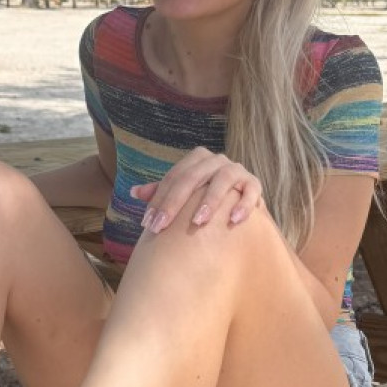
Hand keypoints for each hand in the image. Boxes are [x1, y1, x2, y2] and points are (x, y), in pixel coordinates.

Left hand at [129, 147, 262, 233]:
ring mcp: (236, 170)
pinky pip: (251, 191)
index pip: (173, 178)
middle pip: (192, 177)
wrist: (240, 197)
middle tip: (162, 227)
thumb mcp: (184, 192)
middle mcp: (216, 161)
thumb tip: (133, 192)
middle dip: (175, 203)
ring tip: (198, 222)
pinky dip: (244, 204)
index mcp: (197, 160)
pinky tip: (234, 220)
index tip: (148, 225)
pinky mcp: (254, 184)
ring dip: (210, 201)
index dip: (158, 201)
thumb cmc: (204, 196)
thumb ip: (161, 192)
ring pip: (223, 179)